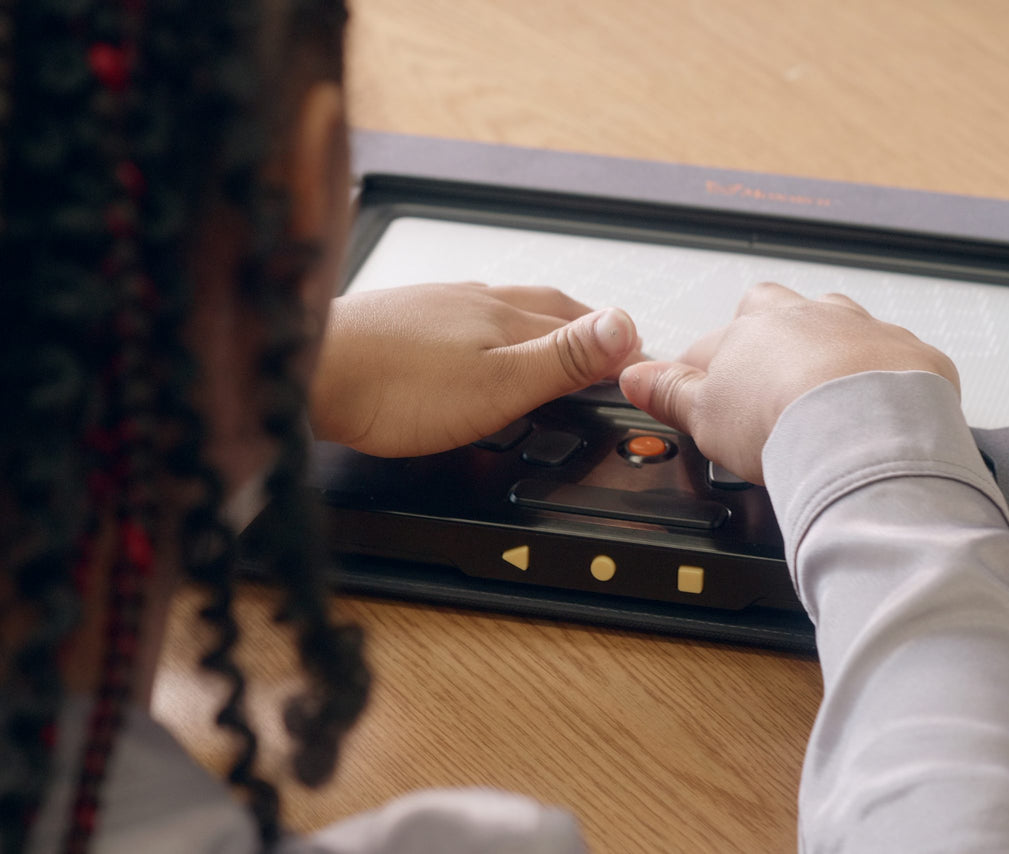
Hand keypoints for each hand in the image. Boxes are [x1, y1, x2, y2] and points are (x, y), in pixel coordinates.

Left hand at [310, 282, 641, 456]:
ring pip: (506, 308)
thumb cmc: (393, 386)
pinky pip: (466, 314)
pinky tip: (475, 339)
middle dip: (587, 325)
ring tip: (555, 336)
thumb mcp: (497, 384)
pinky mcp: (405, 316)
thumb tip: (626, 326)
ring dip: (540, 321)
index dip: (617, 343)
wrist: (308, 369)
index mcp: (507, 318)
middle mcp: (477, 301)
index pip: (584, 325)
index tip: (642, 358)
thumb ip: (562, 357)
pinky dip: (492, 326)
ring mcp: (438, 304)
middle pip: (549, 308)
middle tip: (610, 343)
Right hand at [619, 282, 958, 483]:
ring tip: (826, 397)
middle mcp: (812, 317)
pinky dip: (887, 381)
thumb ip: (670, 392)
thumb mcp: (703, 414)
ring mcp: (866, 331)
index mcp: (755, 327)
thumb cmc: (783, 418)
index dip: (702, 372)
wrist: (864, 431)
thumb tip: (635, 376)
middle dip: (770, 340)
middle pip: (780, 314)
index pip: (714, 343)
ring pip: (842, 327)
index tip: (698, 397)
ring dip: (833, 353)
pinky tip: (880, 412)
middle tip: (765, 387)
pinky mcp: (914, 357)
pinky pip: (898, 359)